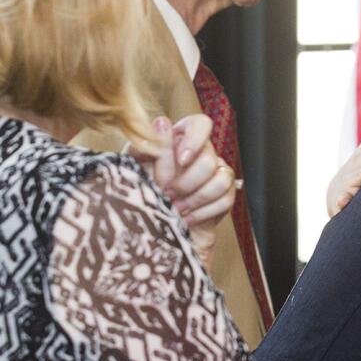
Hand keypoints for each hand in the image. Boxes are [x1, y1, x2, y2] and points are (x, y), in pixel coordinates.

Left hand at [132, 114, 235, 268]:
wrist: (149, 236)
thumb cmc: (138, 197)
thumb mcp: (134, 170)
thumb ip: (147, 146)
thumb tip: (161, 123)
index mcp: (178, 141)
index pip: (200, 124)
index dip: (195, 139)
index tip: (181, 159)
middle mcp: (200, 154)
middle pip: (209, 158)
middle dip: (186, 182)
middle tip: (167, 194)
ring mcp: (215, 175)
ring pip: (221, 178)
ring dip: (196, 198)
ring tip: (176, 208)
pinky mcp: (224, 196)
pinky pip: (226, 198)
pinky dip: (204, 212)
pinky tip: (187, 218)